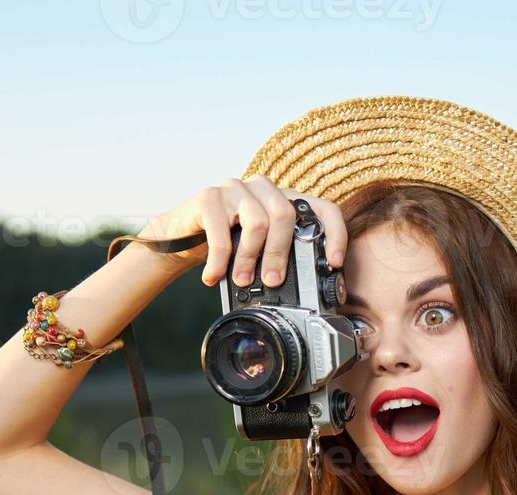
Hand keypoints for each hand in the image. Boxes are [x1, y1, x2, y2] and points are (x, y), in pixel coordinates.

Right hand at [137, 176, 347, 287]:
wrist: (181, 238)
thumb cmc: (228, 244)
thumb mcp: (261, 250)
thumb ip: (284, 255)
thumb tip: (313, 285)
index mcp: (283, 200)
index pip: (322, 207)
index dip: (334, 234)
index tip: (334, 262)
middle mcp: (263, 188)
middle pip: (285, 215)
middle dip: (280, 254)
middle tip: (273, 282)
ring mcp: (235, 187)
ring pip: (257, 222)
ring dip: (249, 259)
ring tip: (241, 280)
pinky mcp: (209, 196)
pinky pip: (222, 232)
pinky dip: (220, 260)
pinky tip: (214, 275)